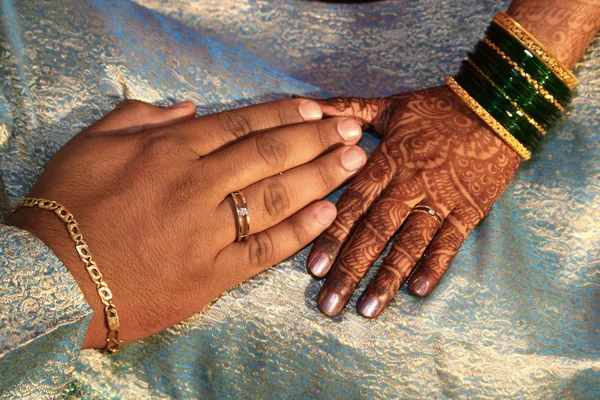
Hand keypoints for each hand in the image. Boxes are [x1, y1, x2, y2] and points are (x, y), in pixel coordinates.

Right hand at [7, 98, 366, 347]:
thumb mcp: (92, 145)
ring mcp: (208, 231)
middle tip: (353, 130)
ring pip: (277, 197)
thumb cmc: (66, 209)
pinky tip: (328, 213)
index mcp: (171, 150)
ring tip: (355, 162)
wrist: (51, 280)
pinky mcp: (212, 274)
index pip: (244, 124)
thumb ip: (142, 118)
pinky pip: (265, 249)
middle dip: (318, 139)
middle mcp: (197, 185)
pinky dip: (300, 231)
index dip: (286, 115)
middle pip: (271, 155)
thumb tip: (191, 108)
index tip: (317, 109)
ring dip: (322, 176)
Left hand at [306, 86, 520, 317]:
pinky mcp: (469, 209)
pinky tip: (418, 291)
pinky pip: (451, 241)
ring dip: (388, 278)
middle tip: (329, 304)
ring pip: (410, 243)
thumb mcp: (390, 105)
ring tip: (368, 309)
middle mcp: (410, 184)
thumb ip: (347, 110)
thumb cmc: (437, 109)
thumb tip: (306, 108)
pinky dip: (436, 266)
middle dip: (351, 269)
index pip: (354, 204)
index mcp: (387, 160)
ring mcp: (441, 199)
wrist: (497, 107)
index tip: (314, 268)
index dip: (332, 235)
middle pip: (376, 231)